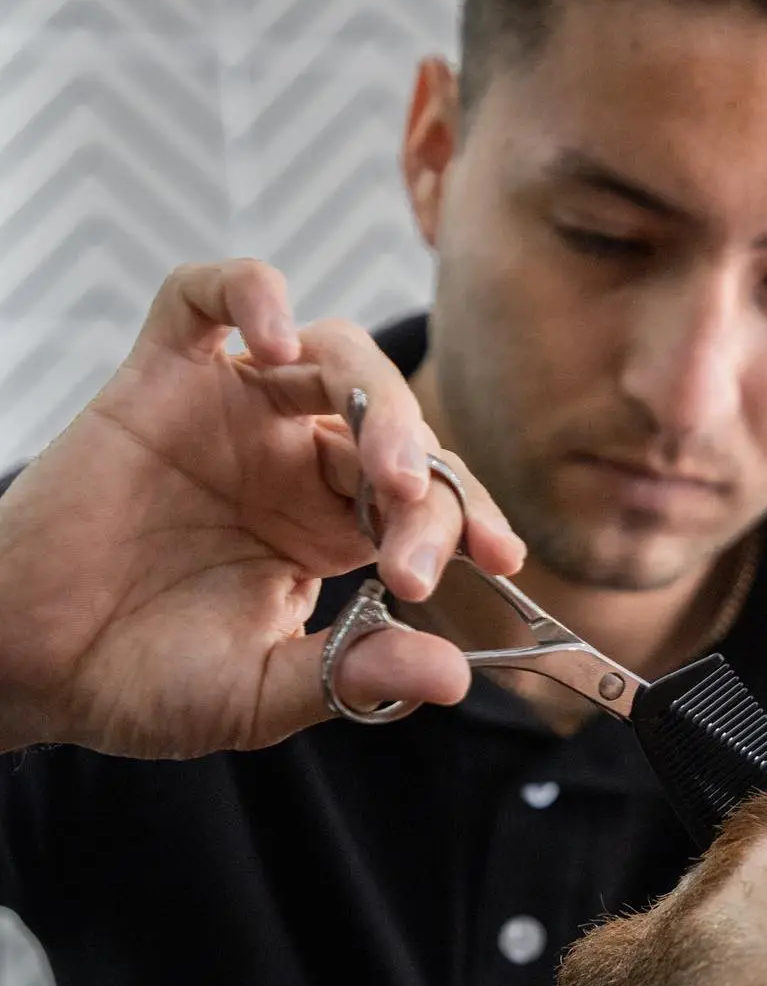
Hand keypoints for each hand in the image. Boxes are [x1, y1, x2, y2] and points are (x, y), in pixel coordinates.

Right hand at [0, 260, 523, 756]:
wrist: (23, 666)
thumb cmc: (138, 679)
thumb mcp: (259, 693)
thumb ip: (351, 674)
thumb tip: (456, 676)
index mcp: (333, 527)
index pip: (425, 496)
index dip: (468, 517)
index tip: (500, 560)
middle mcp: (295, 459)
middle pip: (392, 425)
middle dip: (424, 477)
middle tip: (418, 545)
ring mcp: (232, 411)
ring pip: (333, 355)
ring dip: (375, 398)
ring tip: (384, 468)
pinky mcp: (159, 376)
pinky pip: (208, 297)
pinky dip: (251, 292)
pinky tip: (277, 338)